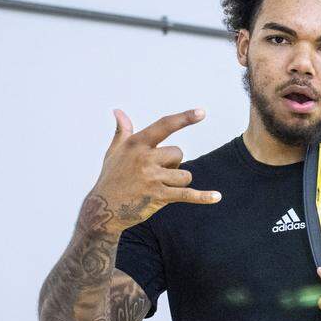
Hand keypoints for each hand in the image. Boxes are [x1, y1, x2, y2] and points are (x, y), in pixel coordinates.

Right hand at [83, 108, 220, 234]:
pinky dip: (203, 197)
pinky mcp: (158, 196)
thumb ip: (122, 131)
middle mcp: (145, 158)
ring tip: (159, 187)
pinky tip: (217, 197)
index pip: (164, 126)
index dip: (184, 118)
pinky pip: (186, 194)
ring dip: (178, 182)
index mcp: (136, 144)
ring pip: (184, 175)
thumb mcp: (114, 152)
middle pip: (179, 154)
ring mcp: (152, 178)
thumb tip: (118, 112)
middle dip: (173, 165)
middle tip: (155, 175)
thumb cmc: (111, 178)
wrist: (103, 209)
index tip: (202, 112)